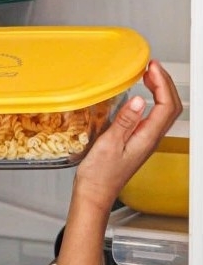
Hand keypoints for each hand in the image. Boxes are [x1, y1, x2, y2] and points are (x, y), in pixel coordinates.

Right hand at [53, 61, 181, 264]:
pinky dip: (150, 102)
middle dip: (164, 83)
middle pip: (171, 107)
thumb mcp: (108, 146)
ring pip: (164, 112)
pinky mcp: (137, 143)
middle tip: (151, 67)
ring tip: (147, 77)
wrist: (94, 196)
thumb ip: (124, 122)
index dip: (162, 83)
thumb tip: (139, 101)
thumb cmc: (98, 177)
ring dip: (159, 91)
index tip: (151, 68)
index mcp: (146, 139)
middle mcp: (150, 140)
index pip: (166, 105)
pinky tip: (138, 99)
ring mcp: (145, 142)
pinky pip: (152, 118)